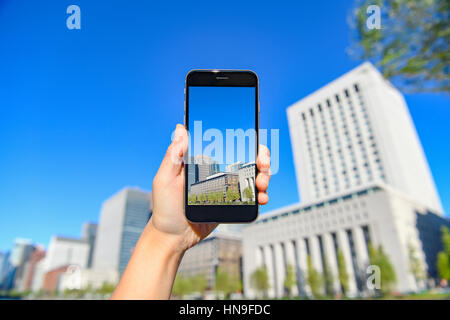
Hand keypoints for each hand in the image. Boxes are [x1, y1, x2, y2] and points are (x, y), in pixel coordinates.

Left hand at [149, 124, 270, 252]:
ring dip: (264, 175)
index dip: (242, 138)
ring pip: (252, 175)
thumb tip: (181, 128)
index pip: (225, 143)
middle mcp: (217, 171)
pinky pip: (250, 196)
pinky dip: (260, 195)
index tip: (251, 138)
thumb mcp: (165, 179)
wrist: (174, 237)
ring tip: (262, 182)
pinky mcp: (232, 202)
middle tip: (262, 162)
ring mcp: (226, 187)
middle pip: (245, 157)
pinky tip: (261, 197)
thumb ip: (173, 155)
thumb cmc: (165, 208)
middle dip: (260, 156)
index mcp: (202, 162)